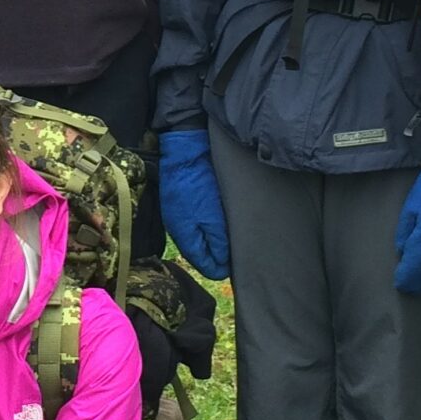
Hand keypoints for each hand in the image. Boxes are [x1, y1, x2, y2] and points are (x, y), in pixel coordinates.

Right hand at [157, 129, 229, 279]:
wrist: (184, 150)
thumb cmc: (198, 183)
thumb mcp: (211, 215)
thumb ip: (217, 241)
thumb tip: (222, 264)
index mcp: (185, 236)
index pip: (203, 264)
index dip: (220, 269)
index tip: (238, 266)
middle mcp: (180, 230)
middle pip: (201, 254)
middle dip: (218, 257)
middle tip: (240, 254)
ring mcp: (180, 217)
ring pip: (200, 240)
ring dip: (215, 242)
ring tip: (234, 240)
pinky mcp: (183, 205)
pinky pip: (198, 226)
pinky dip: (210, 229)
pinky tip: (221, 224)